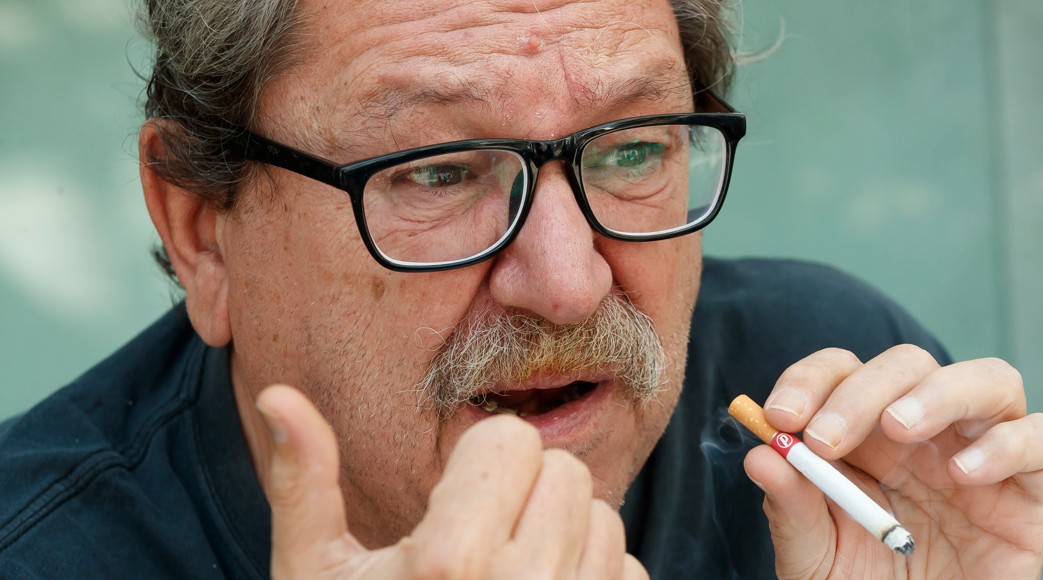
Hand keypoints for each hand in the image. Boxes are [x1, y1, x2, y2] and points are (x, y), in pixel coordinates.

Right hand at [254, 385, 647, 578]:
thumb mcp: (314, 577)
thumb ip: (304, 483)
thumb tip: (278, 394)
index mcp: (448, 562)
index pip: (514, 439)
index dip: (480, 463)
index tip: (451, 502)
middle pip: (567, 473)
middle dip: (525, 493)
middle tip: (481, 541)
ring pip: (606, 520)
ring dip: (563, 536)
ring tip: (508, 578)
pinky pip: (631, 575)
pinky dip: (595, 579)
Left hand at [744, 346, 1042, 578]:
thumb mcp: (813, 556)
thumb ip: (790, 508)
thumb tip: (760, 456)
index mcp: (863, 433)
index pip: (840, 371)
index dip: (808, 380)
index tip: (780, 417)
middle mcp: (923, 431)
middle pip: (905, 365)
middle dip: (860, 391)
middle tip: (825, 439)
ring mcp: (979, 451)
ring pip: (986, 379)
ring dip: (938, 392)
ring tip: (899, 429)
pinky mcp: (1029, 487)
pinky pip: (1040, 439)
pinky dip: (1007, 444)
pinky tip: (965, 475)